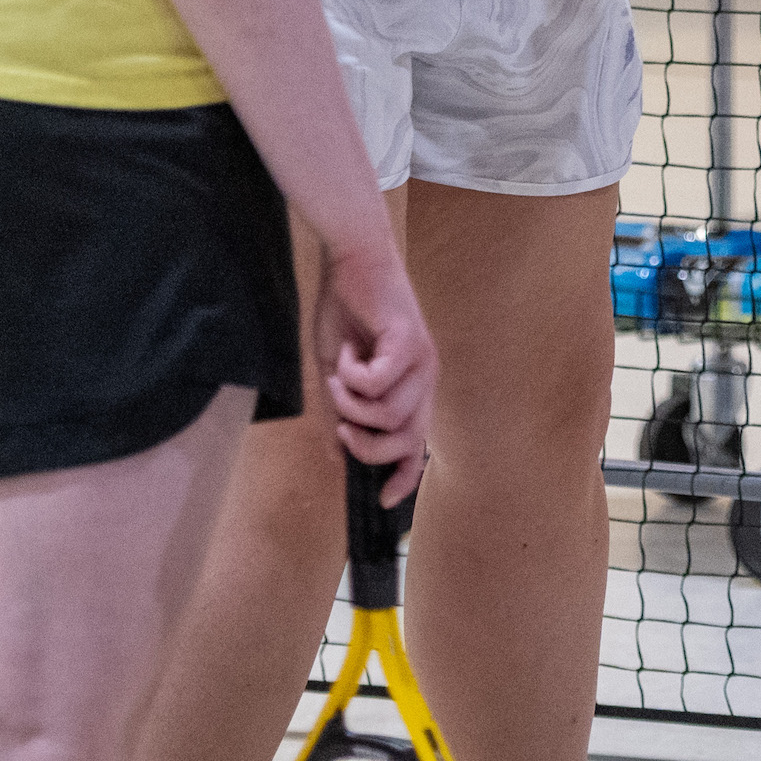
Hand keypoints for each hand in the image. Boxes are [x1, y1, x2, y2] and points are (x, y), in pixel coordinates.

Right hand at [310, 232, 437, 498]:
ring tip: (338, 373)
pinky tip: (347, 350)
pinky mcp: (409, 340)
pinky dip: (352, 375)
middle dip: (365, 445)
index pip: (418, 446)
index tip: (381, 501)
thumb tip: (336, 457)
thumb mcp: (336, 374)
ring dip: (350, 403)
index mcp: (413, 389)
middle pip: (405, 441)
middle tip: (339, 420)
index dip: (403, 477)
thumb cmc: (346, 313)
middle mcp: (425, 378)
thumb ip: (339, 414)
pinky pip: (378, 384)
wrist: (352, 260)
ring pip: (387, 416)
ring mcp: (422, 360)